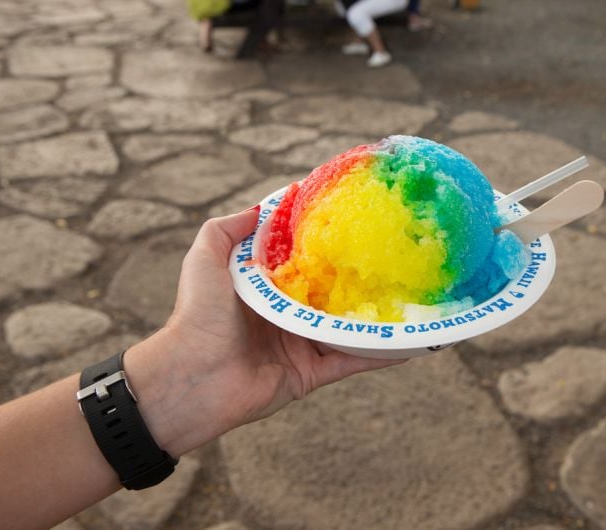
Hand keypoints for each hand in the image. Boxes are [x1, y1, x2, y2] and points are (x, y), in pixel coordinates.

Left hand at [124, 208, 402, 456]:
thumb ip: (228, 229)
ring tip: (413, 298)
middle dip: (360, 279)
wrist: (192, 377)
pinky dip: (381, 354)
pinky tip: (411, 343)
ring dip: (377, 316)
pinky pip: (352, 361)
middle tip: (395, 259)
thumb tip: (261, 207)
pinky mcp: (311, 373)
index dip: (326, 245)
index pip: (303, 262)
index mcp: (266, 288)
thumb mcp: (205, 258)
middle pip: (332, 293)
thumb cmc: (197, 314)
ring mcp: (301, 344)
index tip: (355, 224)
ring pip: (348, 326)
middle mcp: (287, 314)